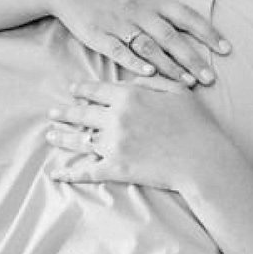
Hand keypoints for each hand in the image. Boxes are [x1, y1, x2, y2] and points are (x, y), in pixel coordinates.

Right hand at [43, 0, 227, 86]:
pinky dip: (134, 62)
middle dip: (193, 59)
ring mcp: (120, 24)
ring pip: (149, 48)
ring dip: (170, 66)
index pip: (187, 17)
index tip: (226, 50)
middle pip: (172, 37)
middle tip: (212, 79)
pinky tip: (148, 74)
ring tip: (188, 84)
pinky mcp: (100, 36)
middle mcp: (140, 11)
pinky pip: (119, 51)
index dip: (208, 33)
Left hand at [46, 78, 236, 195]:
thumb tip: (132, 79)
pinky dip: (69, 174)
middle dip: (64, 112)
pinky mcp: (116, 169)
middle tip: (52, 112)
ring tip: (50, 135)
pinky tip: (56, 174)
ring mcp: (113, 145)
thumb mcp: (178, 91)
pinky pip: (86, 171)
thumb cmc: (196, 124)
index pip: (96, 90)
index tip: (72, 90)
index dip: (82, 90)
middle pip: (81, 113)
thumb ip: (152, 81)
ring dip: (61, 137)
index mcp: (129, 96)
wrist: (202, 159)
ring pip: (78, 140)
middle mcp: (115, 118)